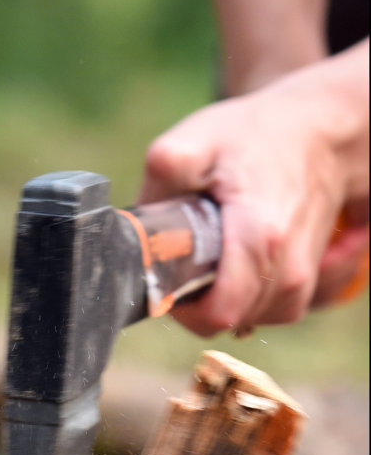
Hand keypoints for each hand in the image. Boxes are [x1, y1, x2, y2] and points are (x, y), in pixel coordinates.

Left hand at [139, 44, 369, 336]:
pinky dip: (245, 298)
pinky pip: (266, 313)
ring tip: (214, 257)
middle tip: (187, 259)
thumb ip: (160, 180)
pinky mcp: (307, 284)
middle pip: (226, 320)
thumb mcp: (195, 141)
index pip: (215, 314)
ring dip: (220, 299)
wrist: (318, 133)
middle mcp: (289, 269)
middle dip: (195, 299)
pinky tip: (235, 266)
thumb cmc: (255, 136)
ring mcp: (304, 281)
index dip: (180, 308)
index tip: (169, 279)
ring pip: (247, 321)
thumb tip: (137, 224)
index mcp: (260, 238)